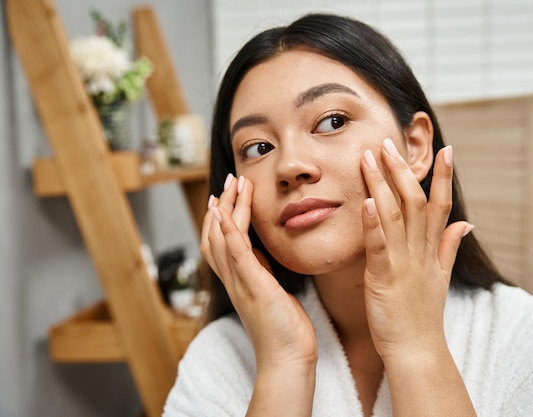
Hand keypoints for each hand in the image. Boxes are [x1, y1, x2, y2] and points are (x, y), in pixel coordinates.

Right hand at [201, 174, 317, 370]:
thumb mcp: (273, 293)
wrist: (288, 360)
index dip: (219, 218)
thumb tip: (262, 255)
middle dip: (221, 206)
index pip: (220, 244)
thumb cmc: (285, 331)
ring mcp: (241, 283)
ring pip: (222, 239)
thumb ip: (262, 273)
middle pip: (215, 237)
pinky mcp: (254, 287)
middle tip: (230, 180)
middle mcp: (234, 281)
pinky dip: (229, 231)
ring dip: (227, 209)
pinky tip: (227, 212)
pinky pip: (236, 254)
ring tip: (235, 184)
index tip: (225, 196)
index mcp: (240, 281)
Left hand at [360, 139, 471, 359]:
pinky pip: (379, 246)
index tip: (446, 149)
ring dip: (383, 184)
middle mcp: (420, 251)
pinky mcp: (384, 277)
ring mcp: (403, 263)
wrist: (417, 349)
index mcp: (431, 249)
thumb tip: (467, 225)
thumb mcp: (441, 277)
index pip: (440, 205)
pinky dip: (373, 223)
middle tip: (390, 142)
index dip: (444, 177)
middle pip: (415, 202)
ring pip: (395, 215)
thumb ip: (450, 247)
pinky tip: (367, 201)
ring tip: (371, 157)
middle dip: (403, 170)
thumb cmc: (423, 314)